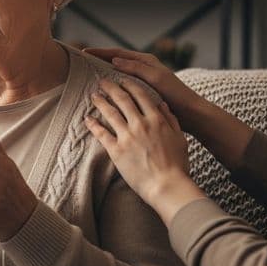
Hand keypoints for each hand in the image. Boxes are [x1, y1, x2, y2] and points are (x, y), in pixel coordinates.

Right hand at [83, 47, 204, 133]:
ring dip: (104, 74)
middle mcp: (143, 68)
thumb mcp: (155, 78)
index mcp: (146, 61)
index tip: (84, 52)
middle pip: (116, 61)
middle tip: (82, 63)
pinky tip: (104, 93)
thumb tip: (114, 60)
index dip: (100, 52)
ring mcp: (142, 81)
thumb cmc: (175, 94)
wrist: (191, 113)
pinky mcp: (143, 93)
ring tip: (88, 77)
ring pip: (118, 74)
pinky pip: (123, 86)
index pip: (117, 53)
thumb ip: (136, 67)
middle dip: (99, 60)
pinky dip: (112, 86)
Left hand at [84, 78, 205, 224]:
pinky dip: (93, 124)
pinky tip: (87, 118)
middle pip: (122, 100)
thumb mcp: (179, 138)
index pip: (141, 96)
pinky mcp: (116, 150)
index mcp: (157, 120)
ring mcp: (127, 137)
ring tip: (93, 95)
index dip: (130, 85)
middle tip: (102, 81)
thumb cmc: (177, 165)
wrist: (167, 186)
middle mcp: (141, 124)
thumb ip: (170, 120)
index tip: (122, 80)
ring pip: (110, 113)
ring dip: (100, 102)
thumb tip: (162, 104)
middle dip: (111, 88)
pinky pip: (101, 134)